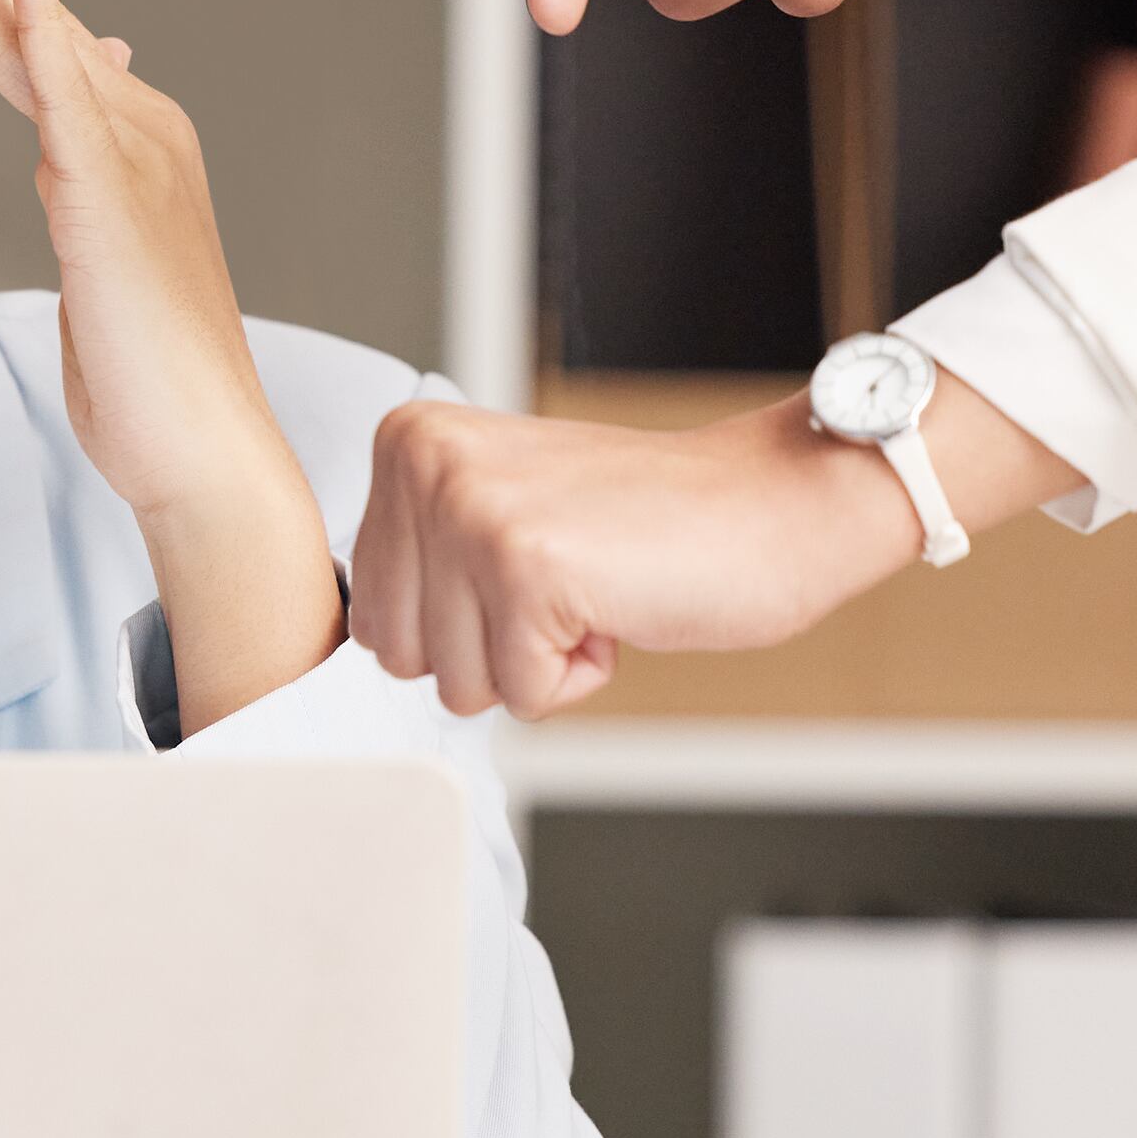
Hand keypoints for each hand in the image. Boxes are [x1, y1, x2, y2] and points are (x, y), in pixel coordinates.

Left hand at [0, 0, 335, 732]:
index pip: (31, 30)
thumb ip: (82, 169)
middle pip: (30, 10)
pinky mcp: (117, 200)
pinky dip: (49, 26)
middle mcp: (132, 128)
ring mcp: (131, 157)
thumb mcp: (102, 251)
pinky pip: (75, 97)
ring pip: (37, 35)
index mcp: (121, 138)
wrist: (203, 452)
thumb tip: (77, 85)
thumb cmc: (149, 371)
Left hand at [349, 399, 926, 718]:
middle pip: (397, 655)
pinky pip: (523, 695)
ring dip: (533, 661)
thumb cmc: (649, 524)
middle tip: (563, 581)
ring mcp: (472, 512)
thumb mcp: (496, 509)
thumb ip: (420, 557)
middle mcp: (425, 464)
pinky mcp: (527, 568)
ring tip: (590, 587)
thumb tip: (362, 638)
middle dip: (485, 649)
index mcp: (406, 442)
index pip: (368, 610)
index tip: (528, 565)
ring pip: (456, 684)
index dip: (458, 620)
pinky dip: (578, 676)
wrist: (774, 502)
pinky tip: (616, 606)